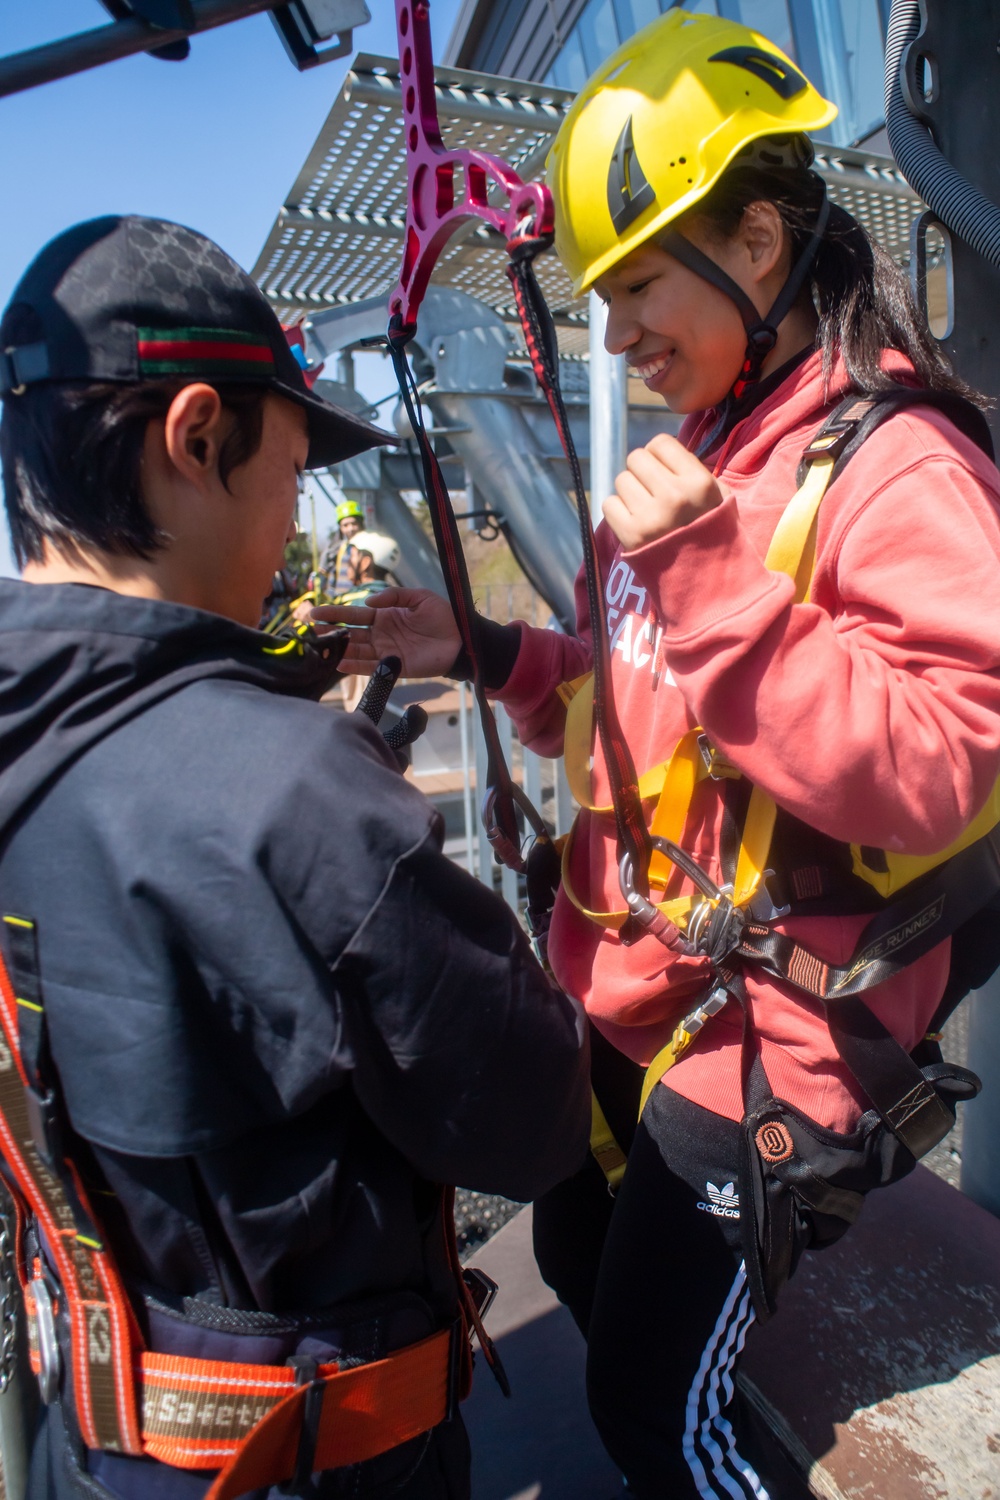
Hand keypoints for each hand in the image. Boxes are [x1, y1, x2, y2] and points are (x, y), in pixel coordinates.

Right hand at [311, 588, 460, 677]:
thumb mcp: (419, 597)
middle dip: (330, 633)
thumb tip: (368, 600)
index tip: (314, 613)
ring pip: (357, 651)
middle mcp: (381, 634)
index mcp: (384, 615)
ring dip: (339, 650)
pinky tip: (339, 664)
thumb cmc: (443, 616)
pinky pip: (371, 668)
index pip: (354, 614)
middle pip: (350, 634)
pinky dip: (355, 667)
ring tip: (320, 648)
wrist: (462, 639)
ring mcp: (386, 651)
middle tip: (311, 632)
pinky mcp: (395, 667)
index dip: (334, 613)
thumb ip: (394, 596)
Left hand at [603, 433, 721, 550]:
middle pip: (636, 458)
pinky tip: (634, 522)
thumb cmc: (714, 535)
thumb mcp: (720, 497)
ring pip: (621, 480)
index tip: (665, 471)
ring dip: (630, 492)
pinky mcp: (630, 535)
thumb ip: (693, 470)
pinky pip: (608, 504)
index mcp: (698, 482)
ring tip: (646, 510)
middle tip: (652, 491)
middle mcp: (673, 495)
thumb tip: (660, 453)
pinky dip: (618, 511)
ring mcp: (649, 516)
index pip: (660, 443)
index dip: (659, 456)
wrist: (706, 584)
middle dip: (642, 472)